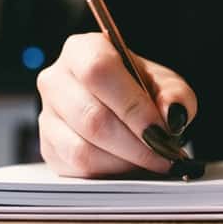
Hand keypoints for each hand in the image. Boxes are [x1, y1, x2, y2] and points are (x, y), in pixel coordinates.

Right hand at [37, 33, 196, 176]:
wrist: (122, 106)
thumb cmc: (142, 90)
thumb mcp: (167, 85)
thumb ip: (176, 95)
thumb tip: (171, 114)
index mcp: (83, 50)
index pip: (98, 72)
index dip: (132, 106)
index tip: (161, 131)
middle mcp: (56, 79)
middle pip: (92, 118)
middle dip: (136, 144)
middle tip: (164, 155)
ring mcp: (47, 115)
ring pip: (82, 149)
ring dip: (125, 162)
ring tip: (151, 161)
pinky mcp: (48, 147)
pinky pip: (77, 168)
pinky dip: (110, 172)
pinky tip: (130, 165)